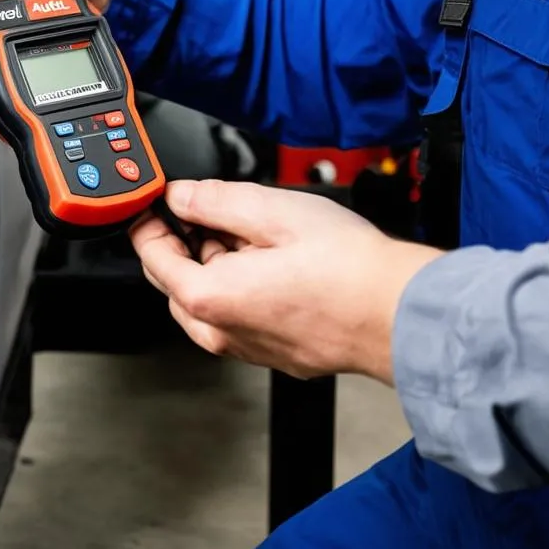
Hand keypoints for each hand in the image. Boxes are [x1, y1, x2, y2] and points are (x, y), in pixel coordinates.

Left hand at [131, 180, 442, 381]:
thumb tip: (181, 195)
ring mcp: (246, 348)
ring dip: (213, 264)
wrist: (399, 313)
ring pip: (206, 300)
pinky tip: (272, 263)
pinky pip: (236, 316)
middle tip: (209, 210)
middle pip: (175, 280)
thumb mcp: (272, 210)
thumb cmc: (347, 268)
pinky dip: (238, 287)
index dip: (149, 221)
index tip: (156, 202)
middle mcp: (220, 332)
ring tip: (252, 233)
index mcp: (209, 297)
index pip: (151, 256)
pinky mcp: (272, 353)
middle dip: (184, 242)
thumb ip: (214, 199)